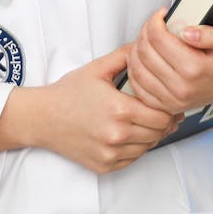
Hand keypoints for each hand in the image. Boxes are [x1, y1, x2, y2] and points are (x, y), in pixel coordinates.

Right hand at [0, 47, 181, 173]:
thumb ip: (124, 56)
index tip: (167, 103)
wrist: (43, 118)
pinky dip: (135, 148)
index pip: (162, 117)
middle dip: (163, 122)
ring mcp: (111, 154)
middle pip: (158, 134)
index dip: (169, 110)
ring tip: (143, 121)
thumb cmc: (69, 92)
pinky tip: (127, 134)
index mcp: (119, 110)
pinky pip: (132, 159)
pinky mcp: (105, 166)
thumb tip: (145, 46)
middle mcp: (117, 135)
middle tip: (161, 111)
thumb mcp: (97, 68)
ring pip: (147, 148)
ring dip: (150, 135)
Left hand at [126, 9, 212, 112]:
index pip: (159, 39)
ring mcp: (173, 100)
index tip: (161, 14)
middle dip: (145, 32)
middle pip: (145, 52)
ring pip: (137, 69)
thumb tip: (188, 32)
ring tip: (148, 39)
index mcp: (196, 69)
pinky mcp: (166, 106)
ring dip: (137, 49)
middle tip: (154, 24)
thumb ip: (212, 34)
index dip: (155, 21)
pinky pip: (138, 88)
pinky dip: (135, 70)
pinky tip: (143, 58)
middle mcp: (182, 88)